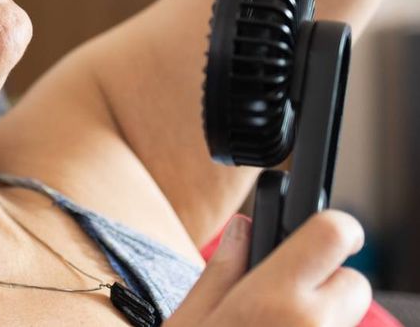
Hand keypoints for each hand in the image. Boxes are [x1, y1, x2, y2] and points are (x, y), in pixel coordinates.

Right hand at [165, 211, 371, 326]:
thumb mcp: (189, 319)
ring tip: (270, 324)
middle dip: (326, 281)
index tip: (322, 228)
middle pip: (353, 283)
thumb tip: (243, 228)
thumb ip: (221, 269)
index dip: (333, 225)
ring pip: (344, 318)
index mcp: (274, 300)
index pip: (333, 234)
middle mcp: (313, 326)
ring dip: (319, 315)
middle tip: (281, 295)